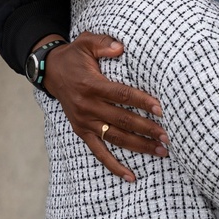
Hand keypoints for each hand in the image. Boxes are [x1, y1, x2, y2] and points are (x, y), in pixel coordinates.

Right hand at [43, 31, 169, 181]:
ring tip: (161, 151)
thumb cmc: (75, 56)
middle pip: (122, 120)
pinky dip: (114, 166)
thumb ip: (104, 43)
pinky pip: (99, 152)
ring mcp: (84, 122)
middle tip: (168, 136)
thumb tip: (120, 48)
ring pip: (115, 138)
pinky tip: (131, 176)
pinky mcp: (81, 131)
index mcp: (91, 85)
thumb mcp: (86, 42)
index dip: (142, 102)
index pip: (121, 95)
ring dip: (139, 146)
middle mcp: (87, 106)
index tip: (161, 109)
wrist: (50, 71)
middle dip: (147, 129)